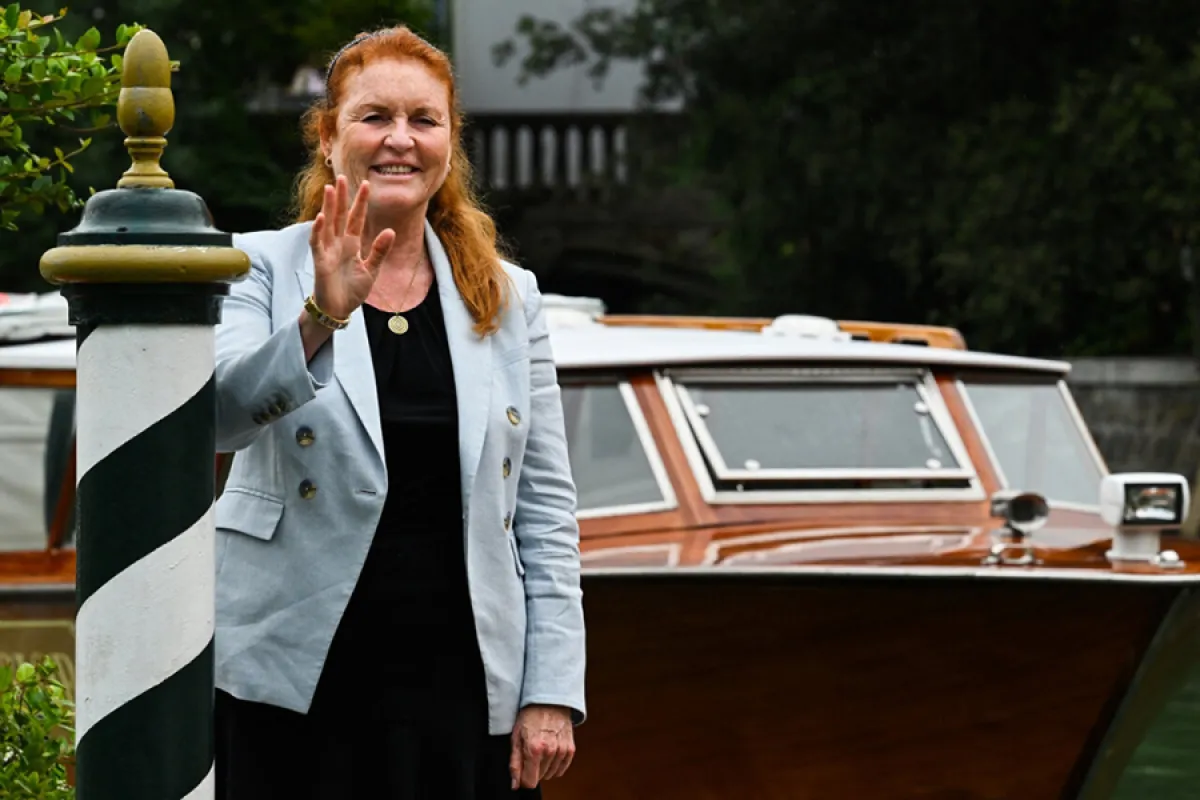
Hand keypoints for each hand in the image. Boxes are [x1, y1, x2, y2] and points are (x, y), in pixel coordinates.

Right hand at [309, 175, 395, 319]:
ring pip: (327, 224)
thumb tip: (390, 231)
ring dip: (328, 207)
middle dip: (341, 197)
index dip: (360, 202)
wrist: (339, 310)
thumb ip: (379, 251)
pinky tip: (321, 217)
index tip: (367, 184)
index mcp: (352, 244)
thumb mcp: (372, 270)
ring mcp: (328, 250)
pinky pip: (317, 242)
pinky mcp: (320, 261)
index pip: (356, 218)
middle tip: (342, 177)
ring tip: (330, 189)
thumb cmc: (352, 290)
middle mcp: (338, 244)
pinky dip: (318, 230)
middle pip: (339, 215)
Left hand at [509, 705, 575, 789]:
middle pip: (540, 778)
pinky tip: (550, 753)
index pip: (530, 782)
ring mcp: (562, 750)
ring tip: (541, 749)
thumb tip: (515, 784)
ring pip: (551, 774)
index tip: (522, 770)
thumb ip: (515, 763)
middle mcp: (550, 751)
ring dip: (544, 767)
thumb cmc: (530, 716)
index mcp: (534, 749)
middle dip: (533, 770)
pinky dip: (555, 765)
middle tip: (531, 752)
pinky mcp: (570, 749)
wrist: (550, 700)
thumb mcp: (516, 737)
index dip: (523, 779)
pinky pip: (562, 768)